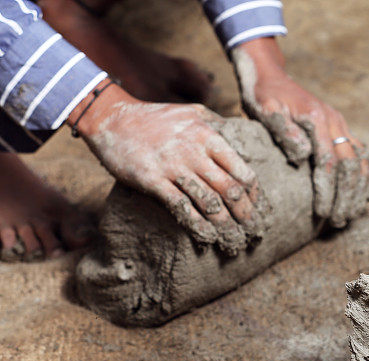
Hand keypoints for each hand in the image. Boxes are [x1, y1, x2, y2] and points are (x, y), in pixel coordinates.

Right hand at [69, 82, 265, 255]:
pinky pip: (182, 208)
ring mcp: (173, 167)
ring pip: (209, 203)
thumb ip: (217, 124)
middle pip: (230, 190)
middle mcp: (195, 152)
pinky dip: (198, 226)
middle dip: (245, 214)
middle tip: (252, 230)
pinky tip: (207, 237)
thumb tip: (240, 136)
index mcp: (208, 136)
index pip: (242, 170)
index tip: (255, 206)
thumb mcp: (192, 112)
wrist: (111, 119)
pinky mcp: (153, 181)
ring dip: (225, 225)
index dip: (253, 193)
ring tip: (234, 240)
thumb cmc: (156, 118)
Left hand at [231, 37, 368, 226]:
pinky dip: (365, 175)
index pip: (328, 163)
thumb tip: (303, 155)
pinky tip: (367, 195)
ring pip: (360, 161)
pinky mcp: (340, 129)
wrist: (270, 74)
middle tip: (338, 221)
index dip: (327, 191)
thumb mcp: (265, 108)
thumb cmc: (262, 94)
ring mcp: (341, 125)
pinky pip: (360, 154)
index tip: (322, 213)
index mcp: (318, 119)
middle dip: (346, 196)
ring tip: (350, 214)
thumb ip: (283, 130)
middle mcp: (335, 122)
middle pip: (350, 166)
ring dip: (358, 190)